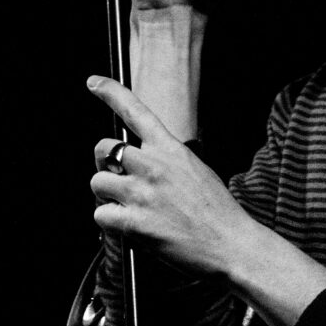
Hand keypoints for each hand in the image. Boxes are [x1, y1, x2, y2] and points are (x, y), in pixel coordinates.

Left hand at [88, 74, 253, 275]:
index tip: (94, 82)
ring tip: (128, 207)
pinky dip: (110, 222)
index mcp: (172, 149)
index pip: (136, 112)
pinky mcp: (134, 223)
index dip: (111, 93)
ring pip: (97, 183)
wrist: (230, 243)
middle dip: (103, 164)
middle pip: (103, 149)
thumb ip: (166, 161)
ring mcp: (142, 194)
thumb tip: (137, 164)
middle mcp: (154, 166)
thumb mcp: (196, 170)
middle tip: (116, 179)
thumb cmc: (217, 211)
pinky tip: (130, 226)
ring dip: (106, 196)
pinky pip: (101, 215)